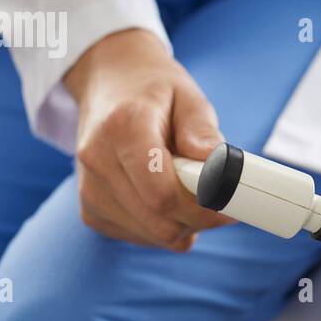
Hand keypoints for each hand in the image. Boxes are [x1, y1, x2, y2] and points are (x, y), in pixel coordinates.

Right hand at [63, 28, 233, 249]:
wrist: (108, 84)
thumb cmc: (154, 91)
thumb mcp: (188, 97)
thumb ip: (203, 133)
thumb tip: (220, 172)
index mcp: (123, 128)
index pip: (163, 194)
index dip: (203, 208)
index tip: (230, 204)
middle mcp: (97, 161)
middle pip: (159, 221)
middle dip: (199, 220)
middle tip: (220, 202)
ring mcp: (89, 190)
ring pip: (152, 235)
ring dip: (183, 225)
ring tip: (190, 191)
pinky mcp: (90, 210)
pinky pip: (139, 236)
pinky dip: (163, 226)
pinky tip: (167, 198)